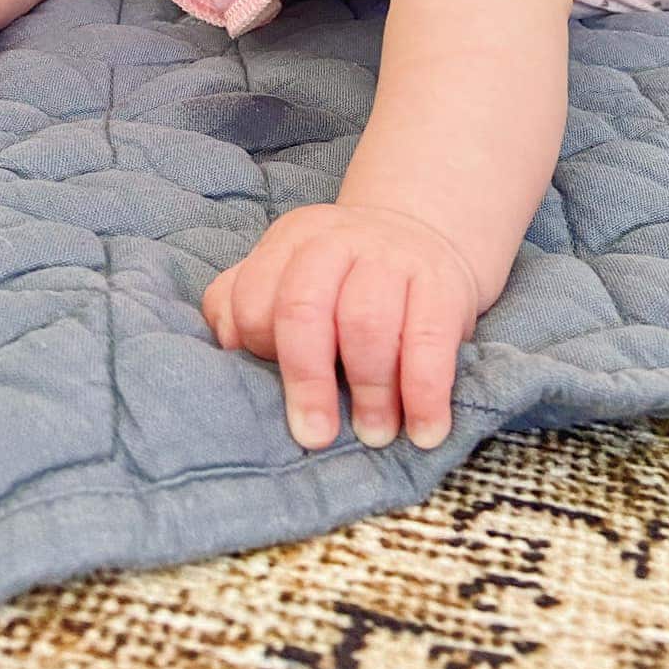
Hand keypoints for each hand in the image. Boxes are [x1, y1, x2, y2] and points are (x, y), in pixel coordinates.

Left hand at [201, 203, 478, 452]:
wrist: (421, 233)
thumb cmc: (342, 279)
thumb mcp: (289, 274)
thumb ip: (246, 303)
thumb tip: (227, 350)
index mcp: (291, 241)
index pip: (254, 295)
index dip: (258, 349)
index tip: (271, 392)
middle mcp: (337, 240)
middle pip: (306, 306)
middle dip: (306, 379)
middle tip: (316, 435)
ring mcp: (392, 257)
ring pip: (367, 322)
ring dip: (369, 390)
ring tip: (374, 433)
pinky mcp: (442, 282)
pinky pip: (430, 339)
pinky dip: (425, 392)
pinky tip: (424, 430)